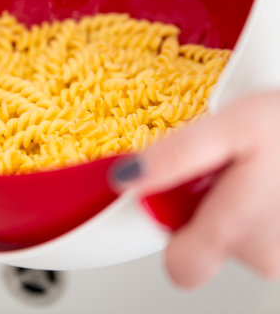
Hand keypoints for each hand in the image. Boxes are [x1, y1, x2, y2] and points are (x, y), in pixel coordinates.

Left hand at [112, 90, 279, 287]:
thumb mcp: (231, 126)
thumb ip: (177, 156)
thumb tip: (127, 177)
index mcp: (235, 231)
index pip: (181, 266)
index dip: (172, 232)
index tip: (181, 195)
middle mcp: (265, 255)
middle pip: (208, 247)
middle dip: (206, 210)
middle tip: (225, 171)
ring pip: (237, 238)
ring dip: (236, 207)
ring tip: (254, 170)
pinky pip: (264, 233)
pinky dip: (261, 209)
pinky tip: (270, 180)